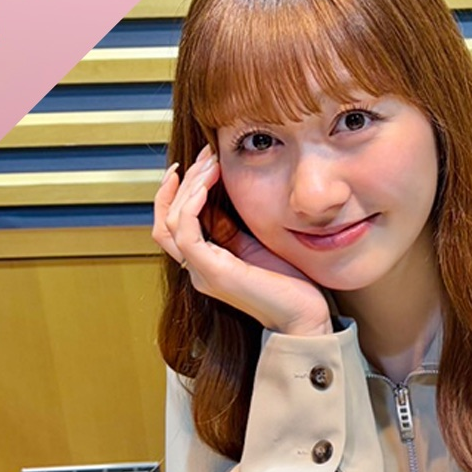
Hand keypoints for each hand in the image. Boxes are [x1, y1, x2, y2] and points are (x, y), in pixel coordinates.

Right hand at [153, 145, 331, 335]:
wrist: (306, 317)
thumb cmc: (291, 283)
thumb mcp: (259, 242)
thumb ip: (237, 224)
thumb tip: (229, 187)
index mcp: (208, 262)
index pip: (173, 223)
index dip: (177, 191)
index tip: (196, 163)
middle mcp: (198, 269)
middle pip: (165, 220)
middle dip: (183, 182)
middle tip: (205, 154)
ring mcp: (202, 273)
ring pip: (170, 223)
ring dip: (187, 187)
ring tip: (209, 163)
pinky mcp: (214, 273)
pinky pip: (186, 234)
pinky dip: (191, 205)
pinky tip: (206, 184)